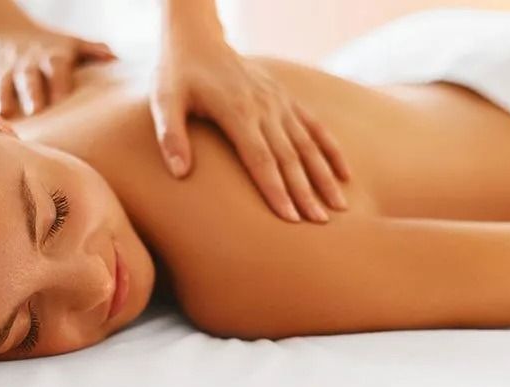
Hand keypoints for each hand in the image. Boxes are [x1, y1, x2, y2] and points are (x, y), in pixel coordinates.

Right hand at [0, 24, 115, 117]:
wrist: (2, 29)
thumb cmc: (46, 44)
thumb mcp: (70, 42)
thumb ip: (92, 50)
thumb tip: (115, 58)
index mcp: (51, 57)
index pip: (56, 67)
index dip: (59, 81)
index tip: (62, 98)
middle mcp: (26, 64)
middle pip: (28, 78)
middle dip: (31, 93)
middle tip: (36, 110)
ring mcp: (4, 72)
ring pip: (1, 86)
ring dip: (1, 100)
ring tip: (2, 116)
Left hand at [150, 39, 350, 222]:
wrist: (197, 39)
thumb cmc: (177, 73)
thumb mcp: (164, 101)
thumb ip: (171, 136)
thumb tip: (179, 173)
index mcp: (236, 111)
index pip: (260, 159)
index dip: (276, 189)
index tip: (290, 218)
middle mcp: (264, 107)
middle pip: (289, 157)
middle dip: (306, 193)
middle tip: (320, 224)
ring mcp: (278, 102)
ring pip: (307, 145)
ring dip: (324, 176)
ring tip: (339, 207)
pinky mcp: (285, 98)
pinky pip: (314, 126)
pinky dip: (331, 150)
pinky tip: (345, 175)